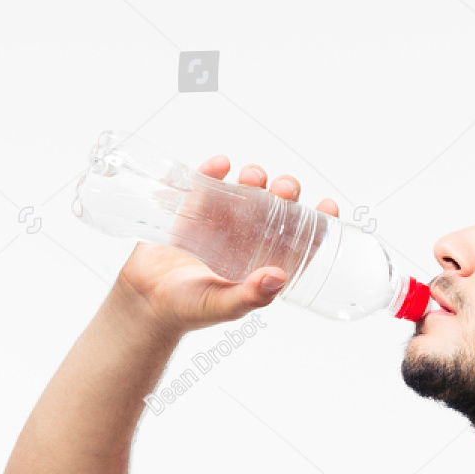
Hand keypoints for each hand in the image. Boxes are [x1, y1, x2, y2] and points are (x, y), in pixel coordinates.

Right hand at [114, 157, 340, 335]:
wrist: (146, 302)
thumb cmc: (190, 310)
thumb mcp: (224, 305)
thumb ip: (251, 295)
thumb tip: (278, 277)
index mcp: (264, 262)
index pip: (300, 240)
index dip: (318, 222)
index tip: (328, 205)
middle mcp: (248, 240)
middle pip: (277, 208)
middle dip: (286, 192)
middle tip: (284, 189)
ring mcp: (222, 223)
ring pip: (247, 191)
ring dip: (255, 178)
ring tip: (253, 176)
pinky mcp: (192, 211)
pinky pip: (207, 184)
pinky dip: (214, 170)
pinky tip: (221, 164)